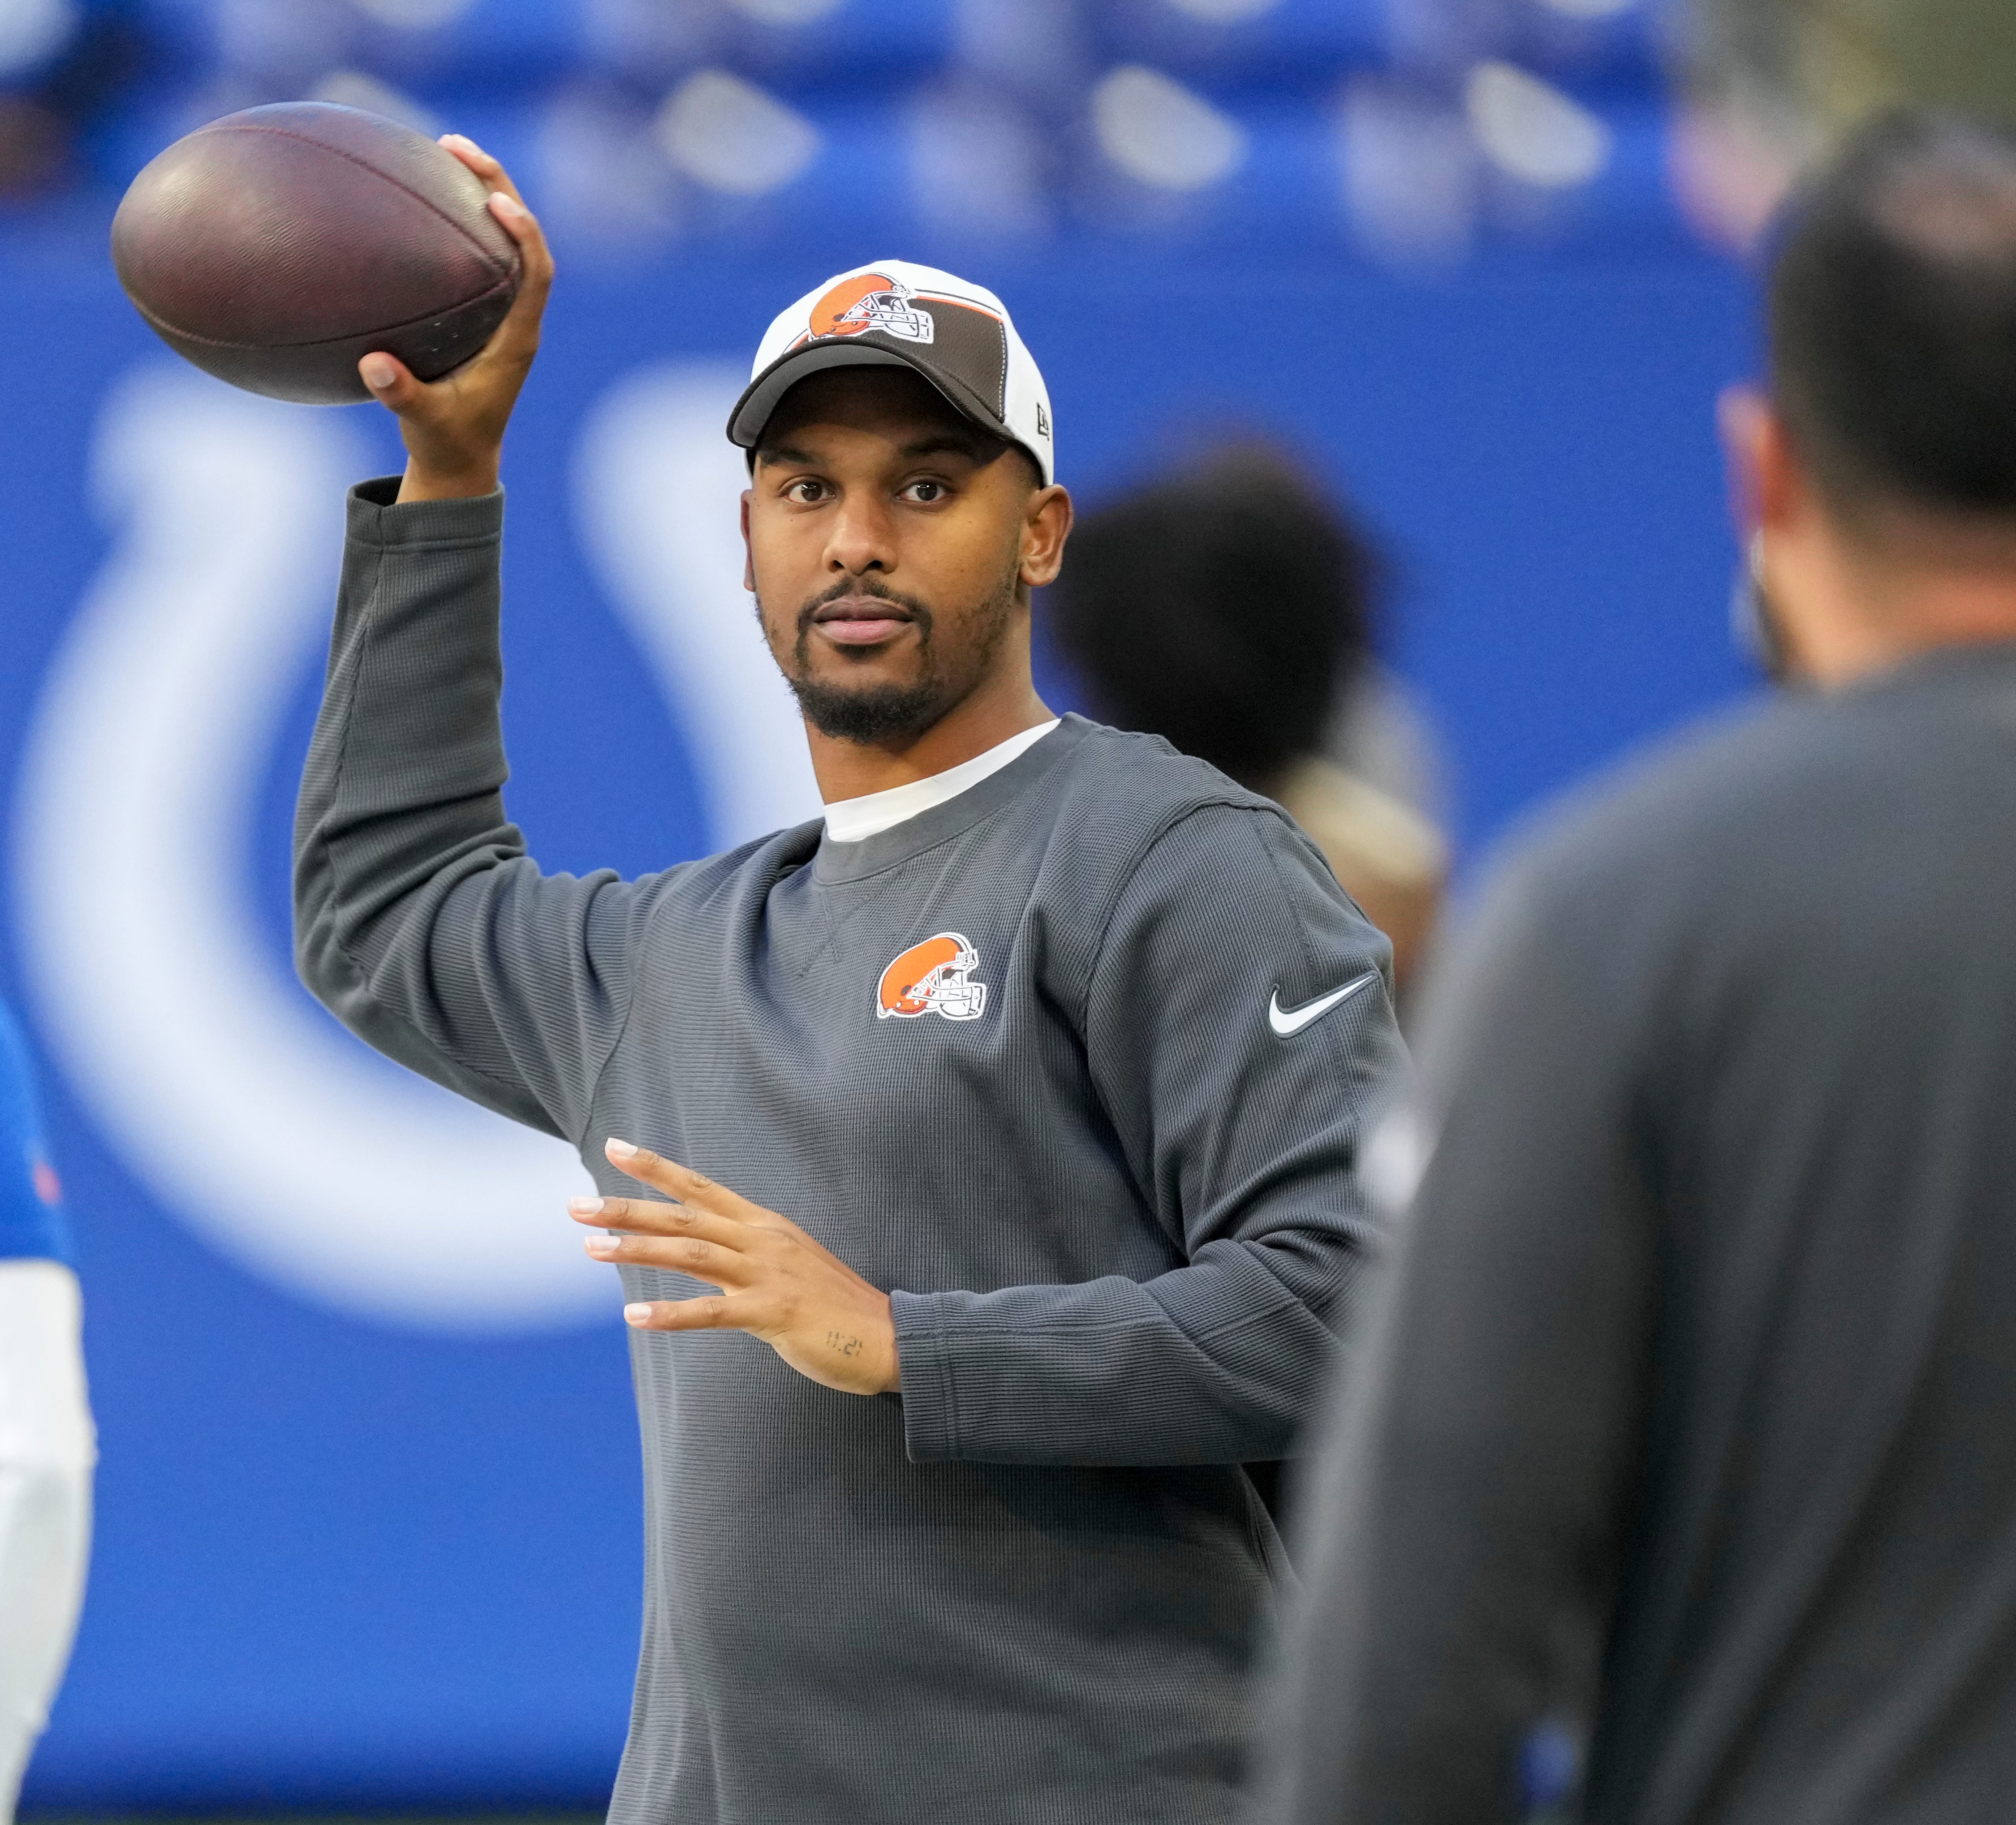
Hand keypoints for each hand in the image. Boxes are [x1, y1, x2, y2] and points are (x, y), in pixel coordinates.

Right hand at [357, 135, 553, 502]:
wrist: (460, 460)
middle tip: (459, 146)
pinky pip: (476, 252)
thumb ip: (401, 396)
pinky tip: (421, 191)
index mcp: (517, 342)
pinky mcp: (483, 311)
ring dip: (481, 191)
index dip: (525, 235)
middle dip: (499, 188)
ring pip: (503, 239)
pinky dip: (457, 219)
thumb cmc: (447, 441)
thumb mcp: (423, 423)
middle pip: (524, 239)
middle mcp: (517, 319)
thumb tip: (374, 366)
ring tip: (445, 147)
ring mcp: (502, 312)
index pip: (537, 275)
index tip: (498, 202)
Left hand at [573, 1138, 900, 1396]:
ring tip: (590, 1248)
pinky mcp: (773, 1313)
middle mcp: (762, 1240)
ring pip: (691, 1253)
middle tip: (576, 1206)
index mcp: (764, 1225)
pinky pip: (713, 1312)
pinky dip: (671, 1314)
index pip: (700, 1187)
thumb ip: (744, 1252)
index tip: (614, 1148)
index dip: (656, 1168)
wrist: (886, 1336)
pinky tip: (635, 1317)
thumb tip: (700, 1251)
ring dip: (637, 1250)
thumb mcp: (786, 1263)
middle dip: (627, 1208)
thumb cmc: (832, 1304)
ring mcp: (768, 1274)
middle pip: (684, 1216)